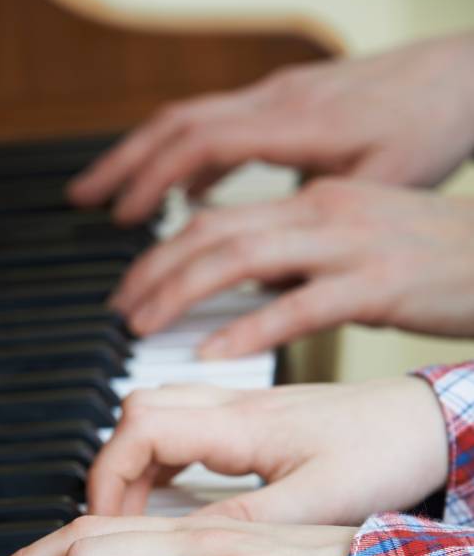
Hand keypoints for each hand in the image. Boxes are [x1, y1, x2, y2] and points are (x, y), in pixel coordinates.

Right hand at [69, 33, 473, 222]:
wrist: (462, 74)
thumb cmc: (431, 129)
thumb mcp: (380, 192)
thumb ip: (318, 236)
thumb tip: (268, 288)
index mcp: (296, 123)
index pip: (200, 142)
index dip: (152, 179)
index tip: (119, 218)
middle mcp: (277, 101)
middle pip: (176, 123)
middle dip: (123, 163)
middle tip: (82, 200)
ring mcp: (279, 95)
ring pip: (191, 118)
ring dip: (145, 156)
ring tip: (111, 197)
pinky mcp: (288, 101)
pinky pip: (220, 124)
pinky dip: (188, 158)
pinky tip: (184, 191)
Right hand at [87, 378, 448, 524]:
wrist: (428, 424)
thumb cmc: (386, 452)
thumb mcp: (316, 502)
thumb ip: (243, 523)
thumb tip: (178, 547)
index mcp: (242, 425)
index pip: (140, 429)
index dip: (107, 476)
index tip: (102, 524)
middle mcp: (234, 408)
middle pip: (136, 414)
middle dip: (111, 469)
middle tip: (113, 523)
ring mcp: (242, 410)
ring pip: (157, 415)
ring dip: (135, 463)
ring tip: (135, 516)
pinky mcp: (255, 420)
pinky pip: (185, 426)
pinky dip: (163, 459)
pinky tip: (174, 494)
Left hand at [107, 181, 473, 356]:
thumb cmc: (434, 259)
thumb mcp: (357, 241)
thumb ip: (301, 257)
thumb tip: (253, 283)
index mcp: (313, 204)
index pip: (219, 218)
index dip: (165, 252)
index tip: (134, 288)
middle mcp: (321, 214)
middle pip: (214, 232)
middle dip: (156, 271)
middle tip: (122, 312)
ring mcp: (347, 246)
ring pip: (241, 259)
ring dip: (182, 293)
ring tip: (144, 327)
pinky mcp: (374, 286)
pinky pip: (298, 307)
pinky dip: (247, 329)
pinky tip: (212, 351)